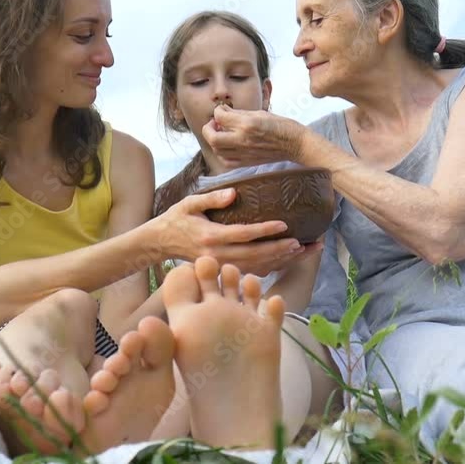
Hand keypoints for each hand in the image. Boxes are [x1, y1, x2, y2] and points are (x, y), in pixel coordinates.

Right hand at [155, 187, 309, 271]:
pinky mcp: (223, 270)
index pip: (243, 234)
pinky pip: (251, 272)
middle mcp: (217, 255)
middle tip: (303, 243)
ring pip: (257, 267)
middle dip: (281, 250)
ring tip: (304, 252)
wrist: (160, 243)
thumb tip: (234, 193)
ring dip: (281, 261)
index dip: (265, 231)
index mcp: (210, 236)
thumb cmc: (177, 219)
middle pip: (255, 255)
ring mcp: (221, 266)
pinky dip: (271, 267)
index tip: (285, 225)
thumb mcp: (189, 203)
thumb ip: (212, 198)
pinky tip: (288, 260)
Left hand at [202, 105, 305, 168]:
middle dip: (208, 128)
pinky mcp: (247, 163)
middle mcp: (243, 140)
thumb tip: (223, 112)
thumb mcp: (260, 113)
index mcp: (247, 124)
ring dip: (214, 140)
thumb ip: (239, 113)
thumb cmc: (281, 126)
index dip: (218, 112)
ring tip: (220, 134)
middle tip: (214, 124)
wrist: (295, 144)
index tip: (221, 111)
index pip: (220, 117)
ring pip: (217, 150)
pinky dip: (221, 153)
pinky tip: (227, 146)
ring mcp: (244, 153)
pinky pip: (225, 161)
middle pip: (213, 138)